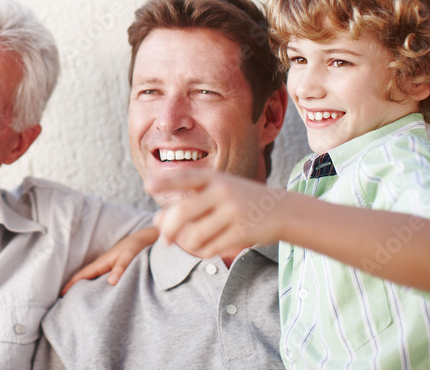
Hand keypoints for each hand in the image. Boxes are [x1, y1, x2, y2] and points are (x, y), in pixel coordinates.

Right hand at [61, 226, 158, 294]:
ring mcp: (107, 268)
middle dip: (74, 288)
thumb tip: (111, 282)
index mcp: (102, 263)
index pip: (83, 275)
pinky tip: (97, 295)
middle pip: (84, 278)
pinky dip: (95, 287)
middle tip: (65, 302)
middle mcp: (102, 266)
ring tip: (77, 301)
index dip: (72, 284)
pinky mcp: (114, 270)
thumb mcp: (128, 257)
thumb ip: (120, 269)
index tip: (61, 294)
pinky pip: (100, 280)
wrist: (144, 239)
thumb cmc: (135, 247)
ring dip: (84, 287)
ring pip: (92, 279)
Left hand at [147, 170, 286, 258]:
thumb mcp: (218, 192)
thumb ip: (189, 203)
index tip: (148, 187)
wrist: (282, 210)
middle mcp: (222, 191)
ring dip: (186, 245)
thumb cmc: (240, 200)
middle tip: (163, 240)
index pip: (185, 178)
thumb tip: (156, 220)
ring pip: (194, 236)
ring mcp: (233, 211)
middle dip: (167, 229)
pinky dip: (202, 252)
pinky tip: (205, 248)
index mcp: (214, 177)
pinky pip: (210, 248)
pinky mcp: (241, 232)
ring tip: (190, 244)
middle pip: (182, 213)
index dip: (166, 182)